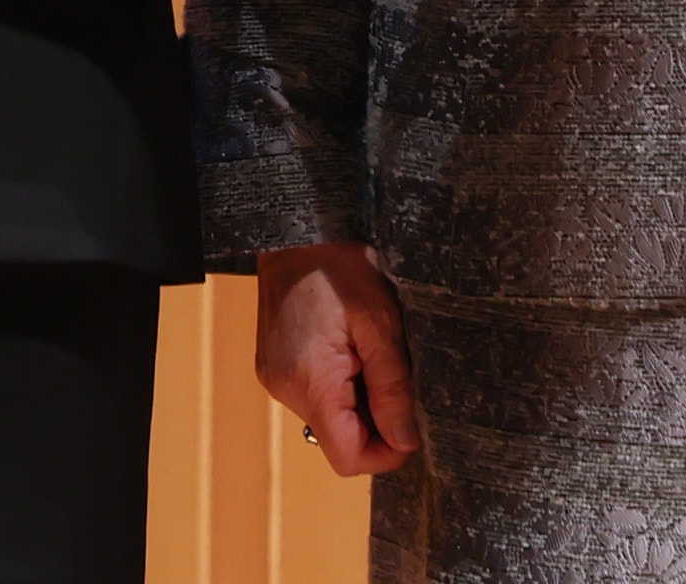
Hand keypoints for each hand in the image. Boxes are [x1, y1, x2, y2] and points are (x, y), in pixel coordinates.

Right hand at [254, 242, 421, 474]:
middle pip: (339, 438)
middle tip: (395, 374)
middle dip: (375, 419)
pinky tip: (349, 347)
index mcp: (310, 382)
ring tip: (370, 352)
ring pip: (328, 417)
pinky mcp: (274, 365)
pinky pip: (314, 394)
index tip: (411, 426)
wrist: (299, 228)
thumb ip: (392, 387)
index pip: (347, 457)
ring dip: (357, 399)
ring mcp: (275, 377)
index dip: (385, 452)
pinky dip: (339, 383)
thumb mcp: (380, 323)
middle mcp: (285, 389)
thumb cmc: (342, 267)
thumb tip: (405, 442)